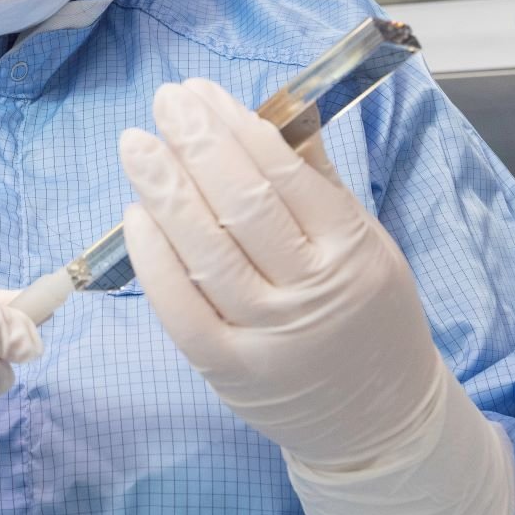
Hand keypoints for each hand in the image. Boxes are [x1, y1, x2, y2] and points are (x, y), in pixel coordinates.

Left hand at [118, 78, 444, 471]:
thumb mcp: (367, 243)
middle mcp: (311, 293)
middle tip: (166, 103)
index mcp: (351, 250)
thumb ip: (320, 181)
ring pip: (208, 254)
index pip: (288, 177)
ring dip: (166, 192)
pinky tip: (136, 218)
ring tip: (137, 145)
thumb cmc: (367, 315)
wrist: (378, 420)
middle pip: (245, 208)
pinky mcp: (229, 373)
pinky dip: (155, 262)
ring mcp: (268, 336)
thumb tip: (281, 110)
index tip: (202, 94)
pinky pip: (182, 310)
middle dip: (198, 147)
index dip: (239, 129)